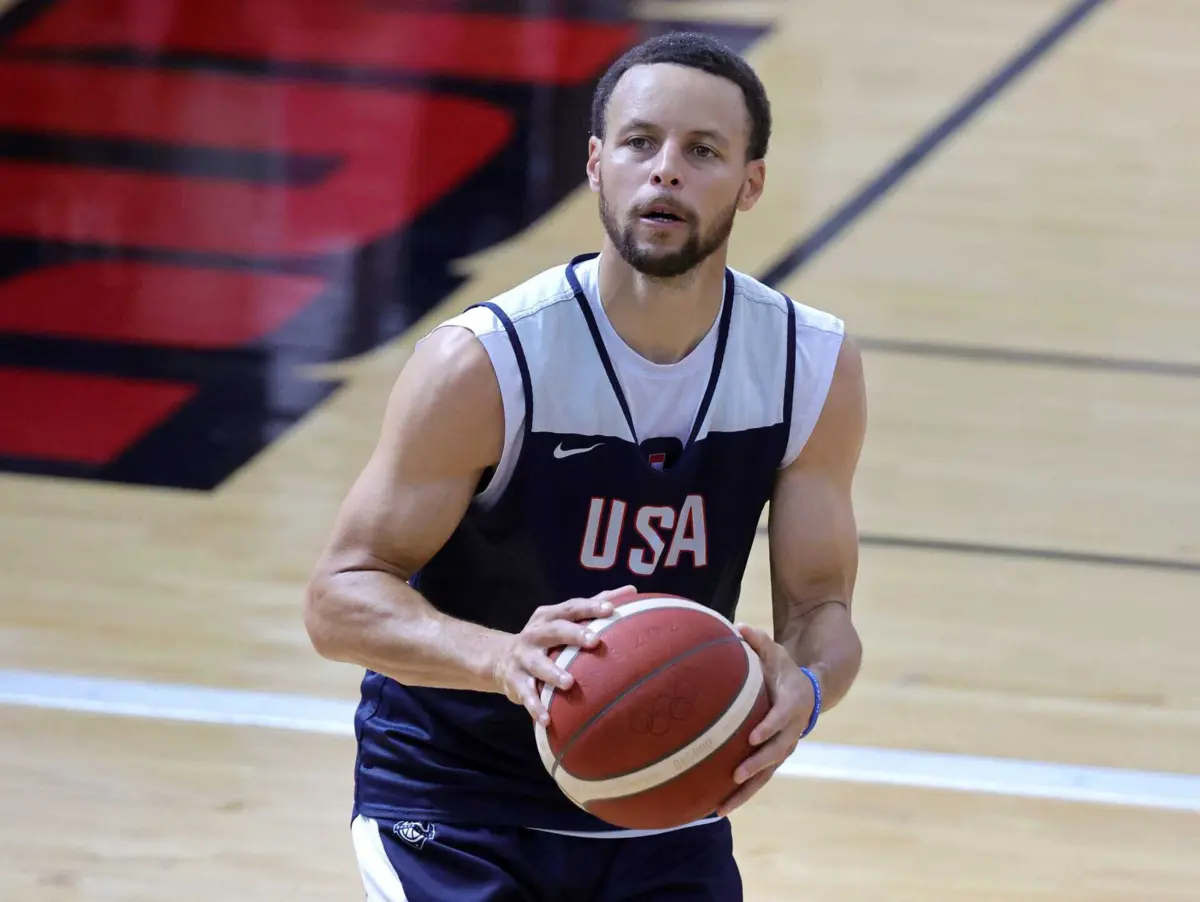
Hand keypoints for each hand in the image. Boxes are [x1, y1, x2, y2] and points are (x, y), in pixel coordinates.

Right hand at [492, 585, 637, 724]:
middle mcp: (534, 634)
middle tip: (594, 641)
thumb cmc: (547, 638)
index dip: (589, 607)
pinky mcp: (515, 681)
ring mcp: (523, 658)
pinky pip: (525, 694)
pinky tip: (547, 720)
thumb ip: (594, 606)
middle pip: (554, 631)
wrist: (500, 659)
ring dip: (552, 673)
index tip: (610, 609)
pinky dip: (535, 707)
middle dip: (573, 635)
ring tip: (569, 683)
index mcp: (549, 616)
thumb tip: (631, 590)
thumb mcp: (563, 620)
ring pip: (537, 664)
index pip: (571, 608)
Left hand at [717, 624, 816, 816]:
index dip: (770, 727)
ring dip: (747, 791)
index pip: (782, 716)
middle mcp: (791, 730)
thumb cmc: (784, 670)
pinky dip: (742, 794)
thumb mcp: (776, 652)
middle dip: (757, 765)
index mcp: (792, 702)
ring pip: (767, 774)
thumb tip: (738, 625)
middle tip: (737, 774)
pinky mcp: (773, 759)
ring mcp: (783, 747)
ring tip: (722, 806)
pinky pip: (759, 780)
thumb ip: (759, 641)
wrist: (808, 692)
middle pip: (776, 752)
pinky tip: (717, 807)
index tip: (753, 736)